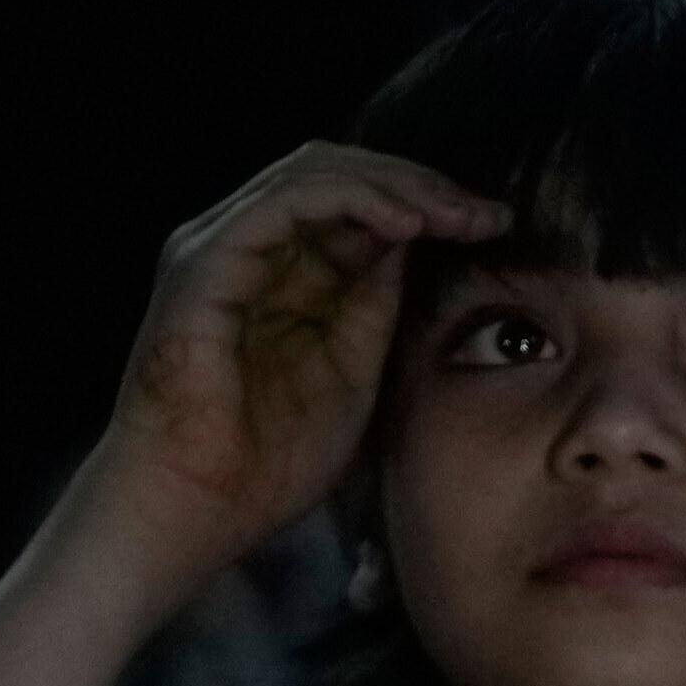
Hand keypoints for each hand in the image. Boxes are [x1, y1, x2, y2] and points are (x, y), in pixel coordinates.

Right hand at [75, 142, 511, 594]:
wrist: (194, 513)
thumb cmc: (263, 465)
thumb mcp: (352, 373)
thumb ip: (375, 304)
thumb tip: (416, 239)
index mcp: (276, 272)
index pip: (354, 203)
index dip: (426, 204)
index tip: (490, 226)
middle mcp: (243, 247)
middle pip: (339, 172)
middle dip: (419, 185)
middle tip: (483, 212)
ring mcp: (216, 248)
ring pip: (315, 173)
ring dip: (396, 186)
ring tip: (453, 212)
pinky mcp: (203, 263)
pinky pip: (284, 204)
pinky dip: (350, 201)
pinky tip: (405, 224)